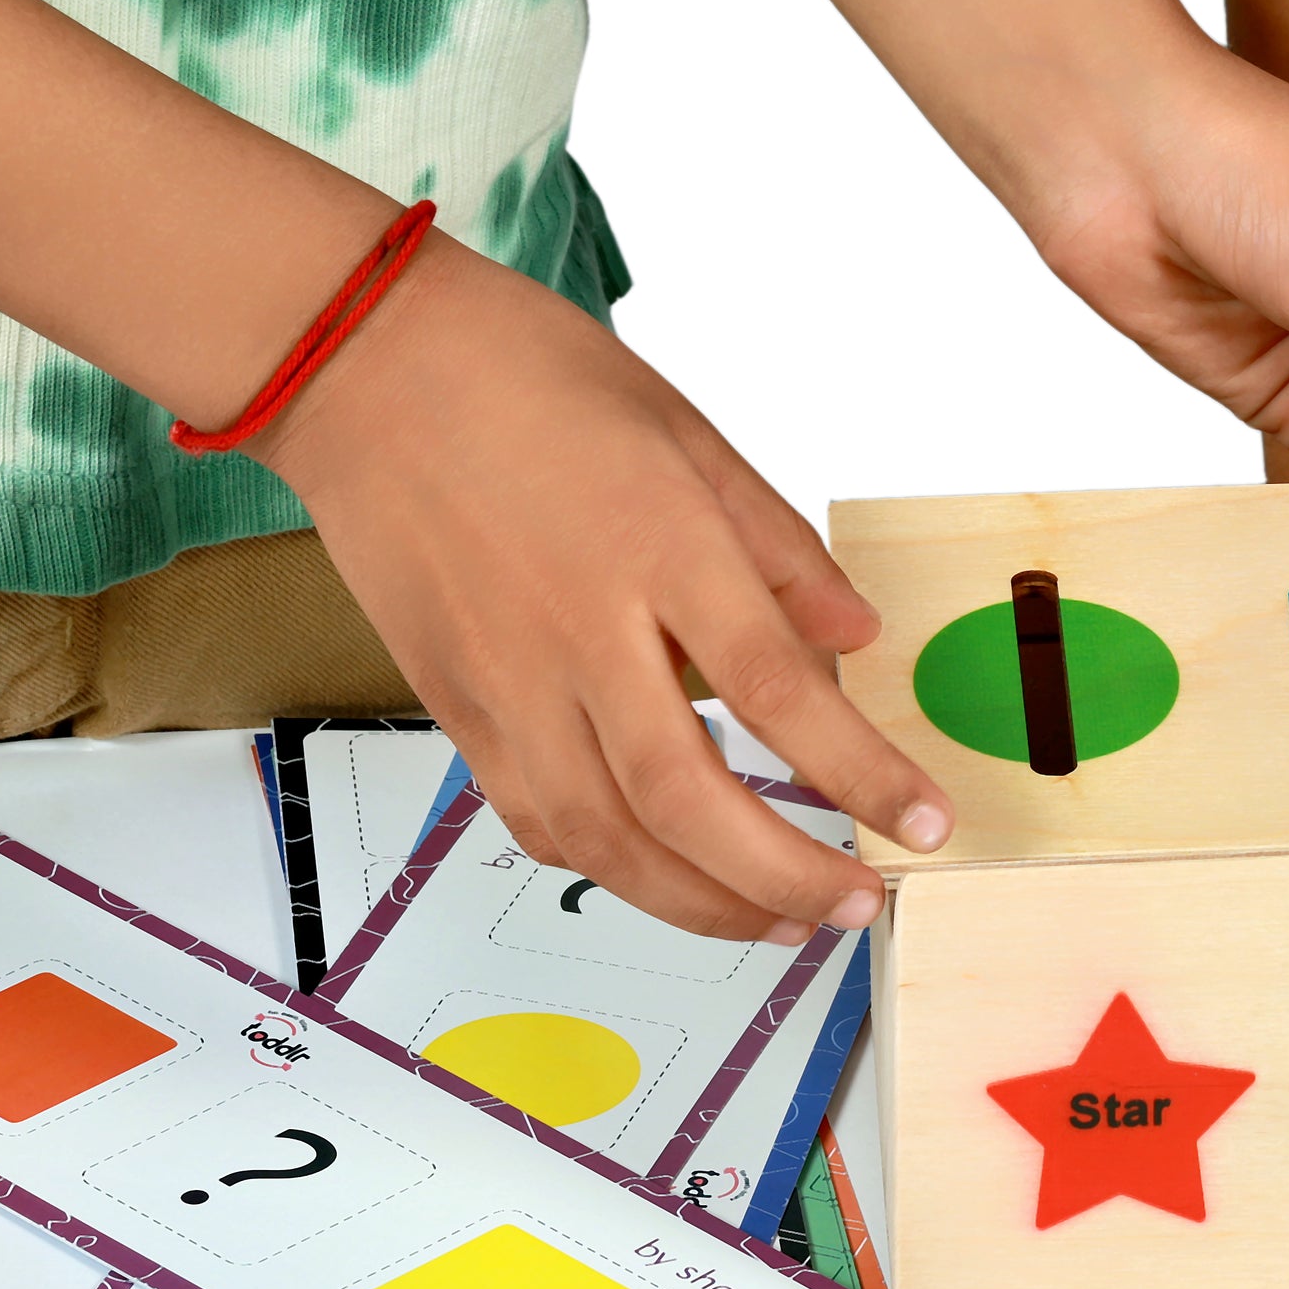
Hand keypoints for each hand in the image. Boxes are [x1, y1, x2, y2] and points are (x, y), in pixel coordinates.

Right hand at [256, 242, 950, 939]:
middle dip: (785, 875)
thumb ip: (778, 548)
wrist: (364, 368)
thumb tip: (859, 641)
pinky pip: (537, 820)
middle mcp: (579, 628)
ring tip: (781, 920)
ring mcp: (507, 679)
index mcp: (657, 544)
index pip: (778, 691)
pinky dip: (611, 868)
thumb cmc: (525, 376)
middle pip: (688, 799)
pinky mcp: (455, 706)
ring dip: (704, 903)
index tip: (925, 823)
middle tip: (857, 905)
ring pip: (607, 838)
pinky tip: (669, 877)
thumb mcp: (687, 432)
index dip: (862, 773)